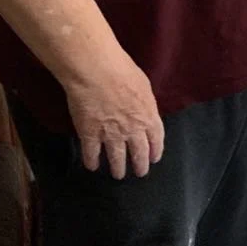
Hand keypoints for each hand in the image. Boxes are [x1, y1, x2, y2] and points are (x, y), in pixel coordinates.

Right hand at [64, 55, 163, 178]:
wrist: (96, 71)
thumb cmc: (122, 70)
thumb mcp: (143, 85)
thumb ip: (145, 102)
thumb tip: (144, 110)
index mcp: (148, 115)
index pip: (156, 139)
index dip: (155, 150)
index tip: (154, 158)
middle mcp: (132, 130)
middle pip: (139, 153)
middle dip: (140, 165)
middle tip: (140, 173)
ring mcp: (110, 135)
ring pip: (116, 158)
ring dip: (118, 168)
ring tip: (118, 175)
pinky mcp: (90, 135)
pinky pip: (91, 154)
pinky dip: (92, 162)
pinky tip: (92, 166)